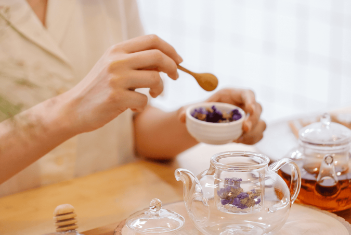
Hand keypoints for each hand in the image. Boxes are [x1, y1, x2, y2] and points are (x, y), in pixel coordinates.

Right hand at [61, 35, 181, 133]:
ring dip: (160, 89)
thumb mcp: (113, 67)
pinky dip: (143, 107)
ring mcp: (116, 78)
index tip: (178, 61)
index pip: (152, 40)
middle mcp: (117, 60)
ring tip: (152, 95)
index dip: (170, 49)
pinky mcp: (116, 97)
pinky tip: (132, 108)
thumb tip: (167, 62)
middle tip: (175, 77)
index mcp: (117, 49)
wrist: (74, 108)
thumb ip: (136, 61)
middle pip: (158, 56)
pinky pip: (144, 101)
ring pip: (155, 79)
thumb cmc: (99, 89)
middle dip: (173, 67)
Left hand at [178, 88, 265, 144]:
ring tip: (238, 139)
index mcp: (232, 95)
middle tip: (243, 129)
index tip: (249, 109)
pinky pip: (258, 135)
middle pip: (259, 109)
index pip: (248, 93)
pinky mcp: (250, 130)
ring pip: (261, 124)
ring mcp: (249, 118)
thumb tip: (181, 118)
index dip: (251, 100)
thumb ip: (186, 111)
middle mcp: (244, 105)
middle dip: (253, 120)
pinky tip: (240, 143)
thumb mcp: (193, 109)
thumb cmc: (202, 111)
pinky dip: (251, 141)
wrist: (204, 123)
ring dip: (253, 133)